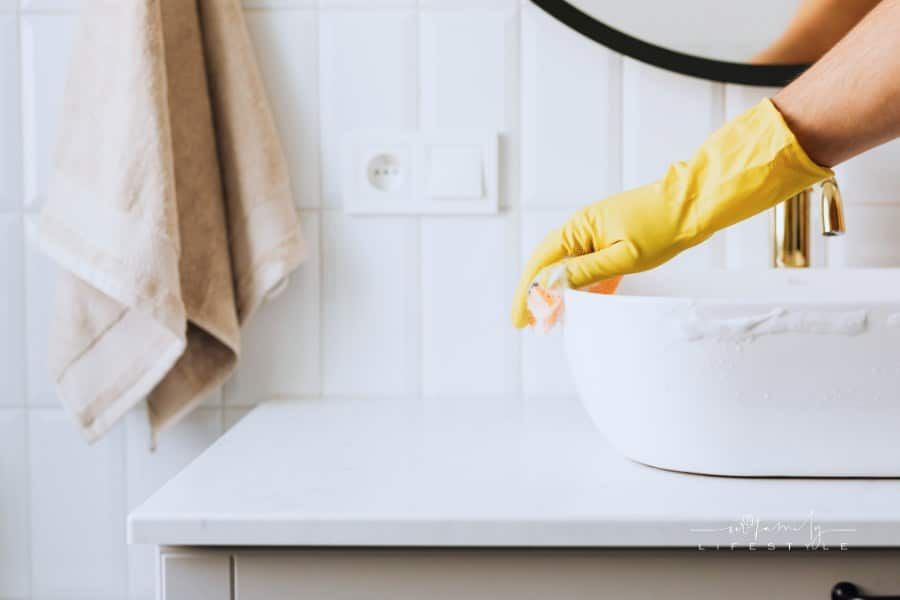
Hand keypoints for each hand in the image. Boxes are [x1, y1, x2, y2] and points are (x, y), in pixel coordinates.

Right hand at [511, 98, 831, 327]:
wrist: (692, 204)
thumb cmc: (661, 226)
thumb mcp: (623, 255)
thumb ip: (586, 271)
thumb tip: (552, 283)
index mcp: (579, 228)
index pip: (541, 263)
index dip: (527, 292)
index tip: (519, 318)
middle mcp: (581, 229)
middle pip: (547, 266)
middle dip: (535, 296)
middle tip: (528, 324)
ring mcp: (595, 235)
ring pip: (566, 269)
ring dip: (556, 295)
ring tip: (550, 322)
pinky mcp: (610, 242)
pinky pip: (586, 268)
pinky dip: (579, 288)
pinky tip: (578, 306)